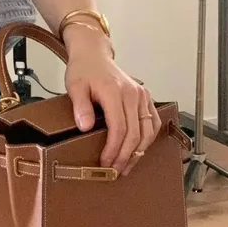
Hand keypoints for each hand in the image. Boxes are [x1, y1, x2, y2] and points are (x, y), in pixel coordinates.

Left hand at [64, 30, 160, 176]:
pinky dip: (148, 138)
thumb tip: (85, 127)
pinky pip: (153, 122)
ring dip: (139, 151)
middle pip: (135, 133)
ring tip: (127, 166)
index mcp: (115, 92)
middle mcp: (133, 94)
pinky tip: (139, 150)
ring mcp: (142, 95)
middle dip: (125, 156)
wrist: (93, 55)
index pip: (119, 128)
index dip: (113, 150)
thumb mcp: (75, 86)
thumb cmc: (83, 70)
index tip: (105, 163)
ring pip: (147, 130)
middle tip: (116, 171)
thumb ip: (80, 106)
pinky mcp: (145, 97)